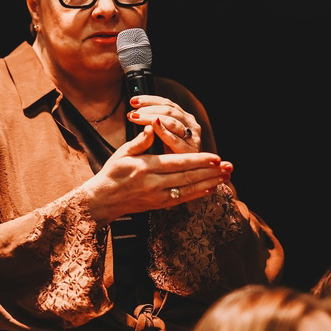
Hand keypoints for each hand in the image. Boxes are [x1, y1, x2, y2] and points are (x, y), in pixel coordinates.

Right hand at [81, 125, 231, 225]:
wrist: (103, 199)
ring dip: (208, 183)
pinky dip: (197, 194)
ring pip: (188, 189)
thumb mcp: (122, 153)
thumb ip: (140, 141)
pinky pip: (182, 200)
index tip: (215, 156)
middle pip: (188, 177)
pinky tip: (210, 188)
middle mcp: (153, 183)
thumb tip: (154, 126)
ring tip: (225, 177)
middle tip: (228, 167)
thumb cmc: (112, 173)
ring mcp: (157, 196)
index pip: (178, 163)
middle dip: (210, 172)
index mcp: (146, 167)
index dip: (198, 160)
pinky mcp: (158, 204)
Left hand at [127, 95, 202, 153]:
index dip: (149, 100)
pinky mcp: (190, 151)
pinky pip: (175, 139)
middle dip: (149, 109)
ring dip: (152, 117)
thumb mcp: (157, 135)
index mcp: (183, 118)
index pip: (166, 103)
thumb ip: (152, 122)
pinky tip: (153, 126)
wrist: (174, 176)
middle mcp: (191, 125)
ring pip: (172, 121)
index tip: (133, 101)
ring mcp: (193, 137)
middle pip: (169, 110)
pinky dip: (164, 131)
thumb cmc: (164, 155)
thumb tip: (134, 109)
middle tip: (132, 113)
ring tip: (136, 118)